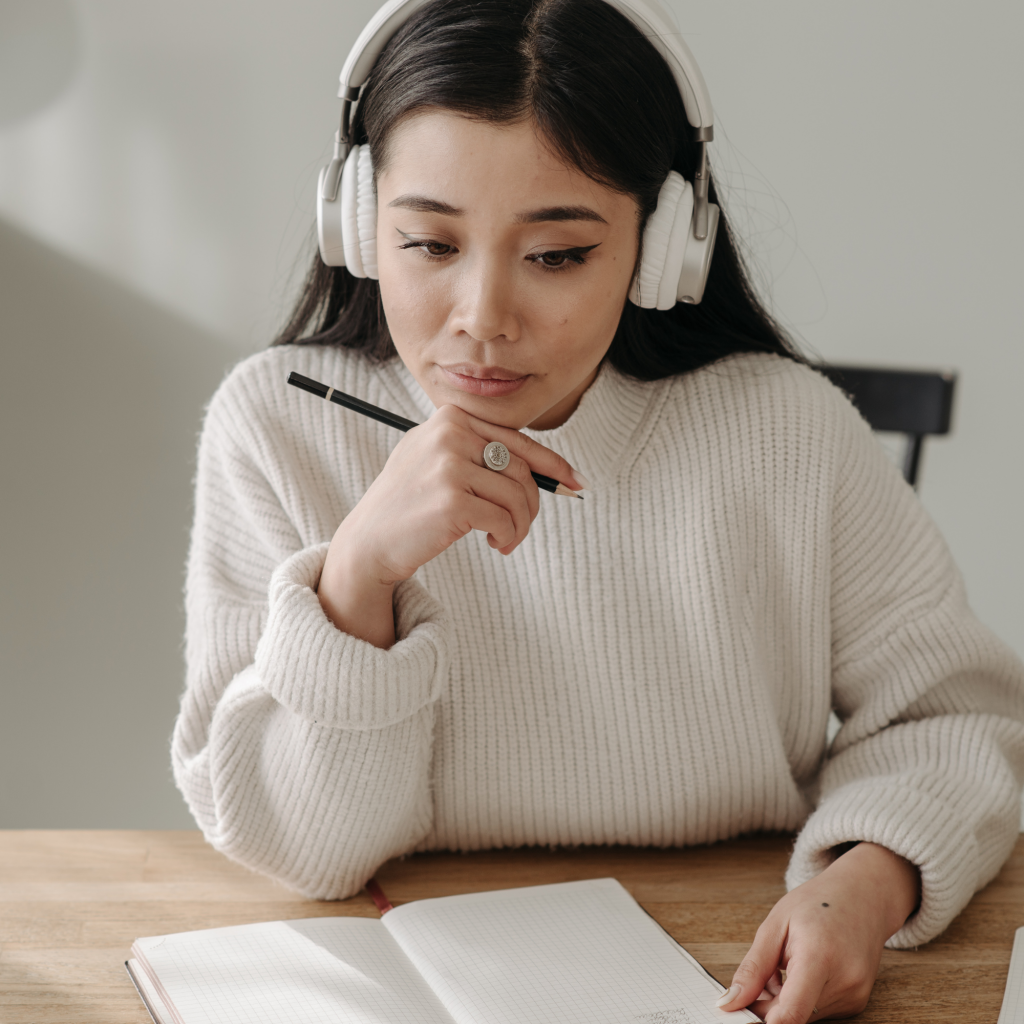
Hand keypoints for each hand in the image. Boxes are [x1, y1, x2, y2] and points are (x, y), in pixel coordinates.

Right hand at [317, 403, 583, 647]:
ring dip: (519, 526)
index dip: (552, 463)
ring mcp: (449, 465)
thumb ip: (483, 453)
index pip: (516, 439)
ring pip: (517, 496)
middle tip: (518, 528)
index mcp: (451, 417)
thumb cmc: (411, 504)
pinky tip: (495, 544)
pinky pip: (504, 518)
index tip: (574, 481)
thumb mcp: (439, 460)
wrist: (369, 541)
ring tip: (505, 539)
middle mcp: (450, 434)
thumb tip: (550, 468)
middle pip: (521, 469)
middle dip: (531, 504)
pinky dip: (508, 536)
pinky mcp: (451, 500)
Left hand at [716, 842, 919, 1022]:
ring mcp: (854, 996)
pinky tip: (801, 971)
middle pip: (793, 1016)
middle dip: (766, 1006)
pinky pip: (818, 1011)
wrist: (863, 896)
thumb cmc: (816, 903)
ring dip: (784, 1002)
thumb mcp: (775, 925)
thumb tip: (729, 1003)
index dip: (761, 1021)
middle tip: (760, 975)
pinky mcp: (857, 1003)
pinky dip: (801, 999)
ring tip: (784, 964)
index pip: (791, 1013)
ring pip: (804, 1016)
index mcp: (819, 957)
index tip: (738, 1014)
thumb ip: (753, 968)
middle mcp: (843, 983)